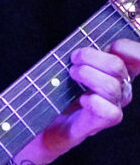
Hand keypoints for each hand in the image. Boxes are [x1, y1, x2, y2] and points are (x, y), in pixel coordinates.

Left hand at [16, 38, 139, 164]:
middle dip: (92, 57)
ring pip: (113, 88)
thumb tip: (89, 39)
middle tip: (73, 60)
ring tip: (71, 75)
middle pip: (119, 67)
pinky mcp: (96, 126)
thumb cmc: (52, 91)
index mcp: (113, 72)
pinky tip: (81, 100)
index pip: (137, 59)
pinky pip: (111, 113)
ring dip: (88, 75)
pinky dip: (94, 102)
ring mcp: (108, 109)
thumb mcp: (67, 65)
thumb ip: (83, 53)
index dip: (131, 49)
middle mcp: (117, 92)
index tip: (112, 45)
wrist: (35, 125)